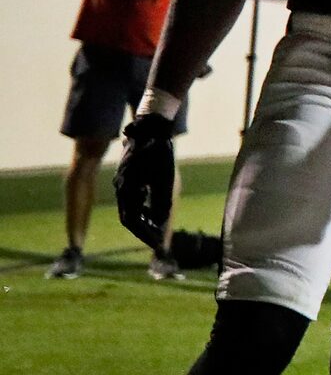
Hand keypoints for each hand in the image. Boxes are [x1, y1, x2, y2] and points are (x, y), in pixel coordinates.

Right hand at [114, 112, 179, 243]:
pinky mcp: (129, 177)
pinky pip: (134, 198)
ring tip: (158, 232)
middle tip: (158, 243)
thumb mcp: (165, 178)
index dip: (144, 234)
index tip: (157, 245)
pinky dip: (144, 209)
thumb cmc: (159, 152)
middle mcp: (122, 188)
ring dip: (144, 222)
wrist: (150, 129)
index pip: (131, 221)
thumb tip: (163, 224)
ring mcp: (124, 182)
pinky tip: (155, 215)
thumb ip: (162, 202)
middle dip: (144, 231)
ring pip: (131, 208)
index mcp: (127, 189)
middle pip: (130, 217)